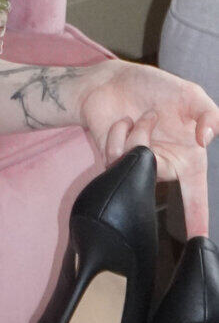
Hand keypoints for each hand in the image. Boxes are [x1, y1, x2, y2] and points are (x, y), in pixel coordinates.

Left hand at [78, 60, 218, 238]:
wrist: (113, 80)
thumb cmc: (157, 88)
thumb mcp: (192, 95)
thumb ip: (209, 114)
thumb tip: (207, 140)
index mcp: (189, 157)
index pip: (196, 196)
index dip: (198, 219)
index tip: (200, 241)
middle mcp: (164, 166)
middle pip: (157, 175)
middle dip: (147, 140)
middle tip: (151, 113)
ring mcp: (137, 166)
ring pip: (135, 162)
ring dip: (137, 131)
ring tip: (139, 115)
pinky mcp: (113, 162)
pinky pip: (116, 156)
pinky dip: (118, 131)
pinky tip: (122, 121)